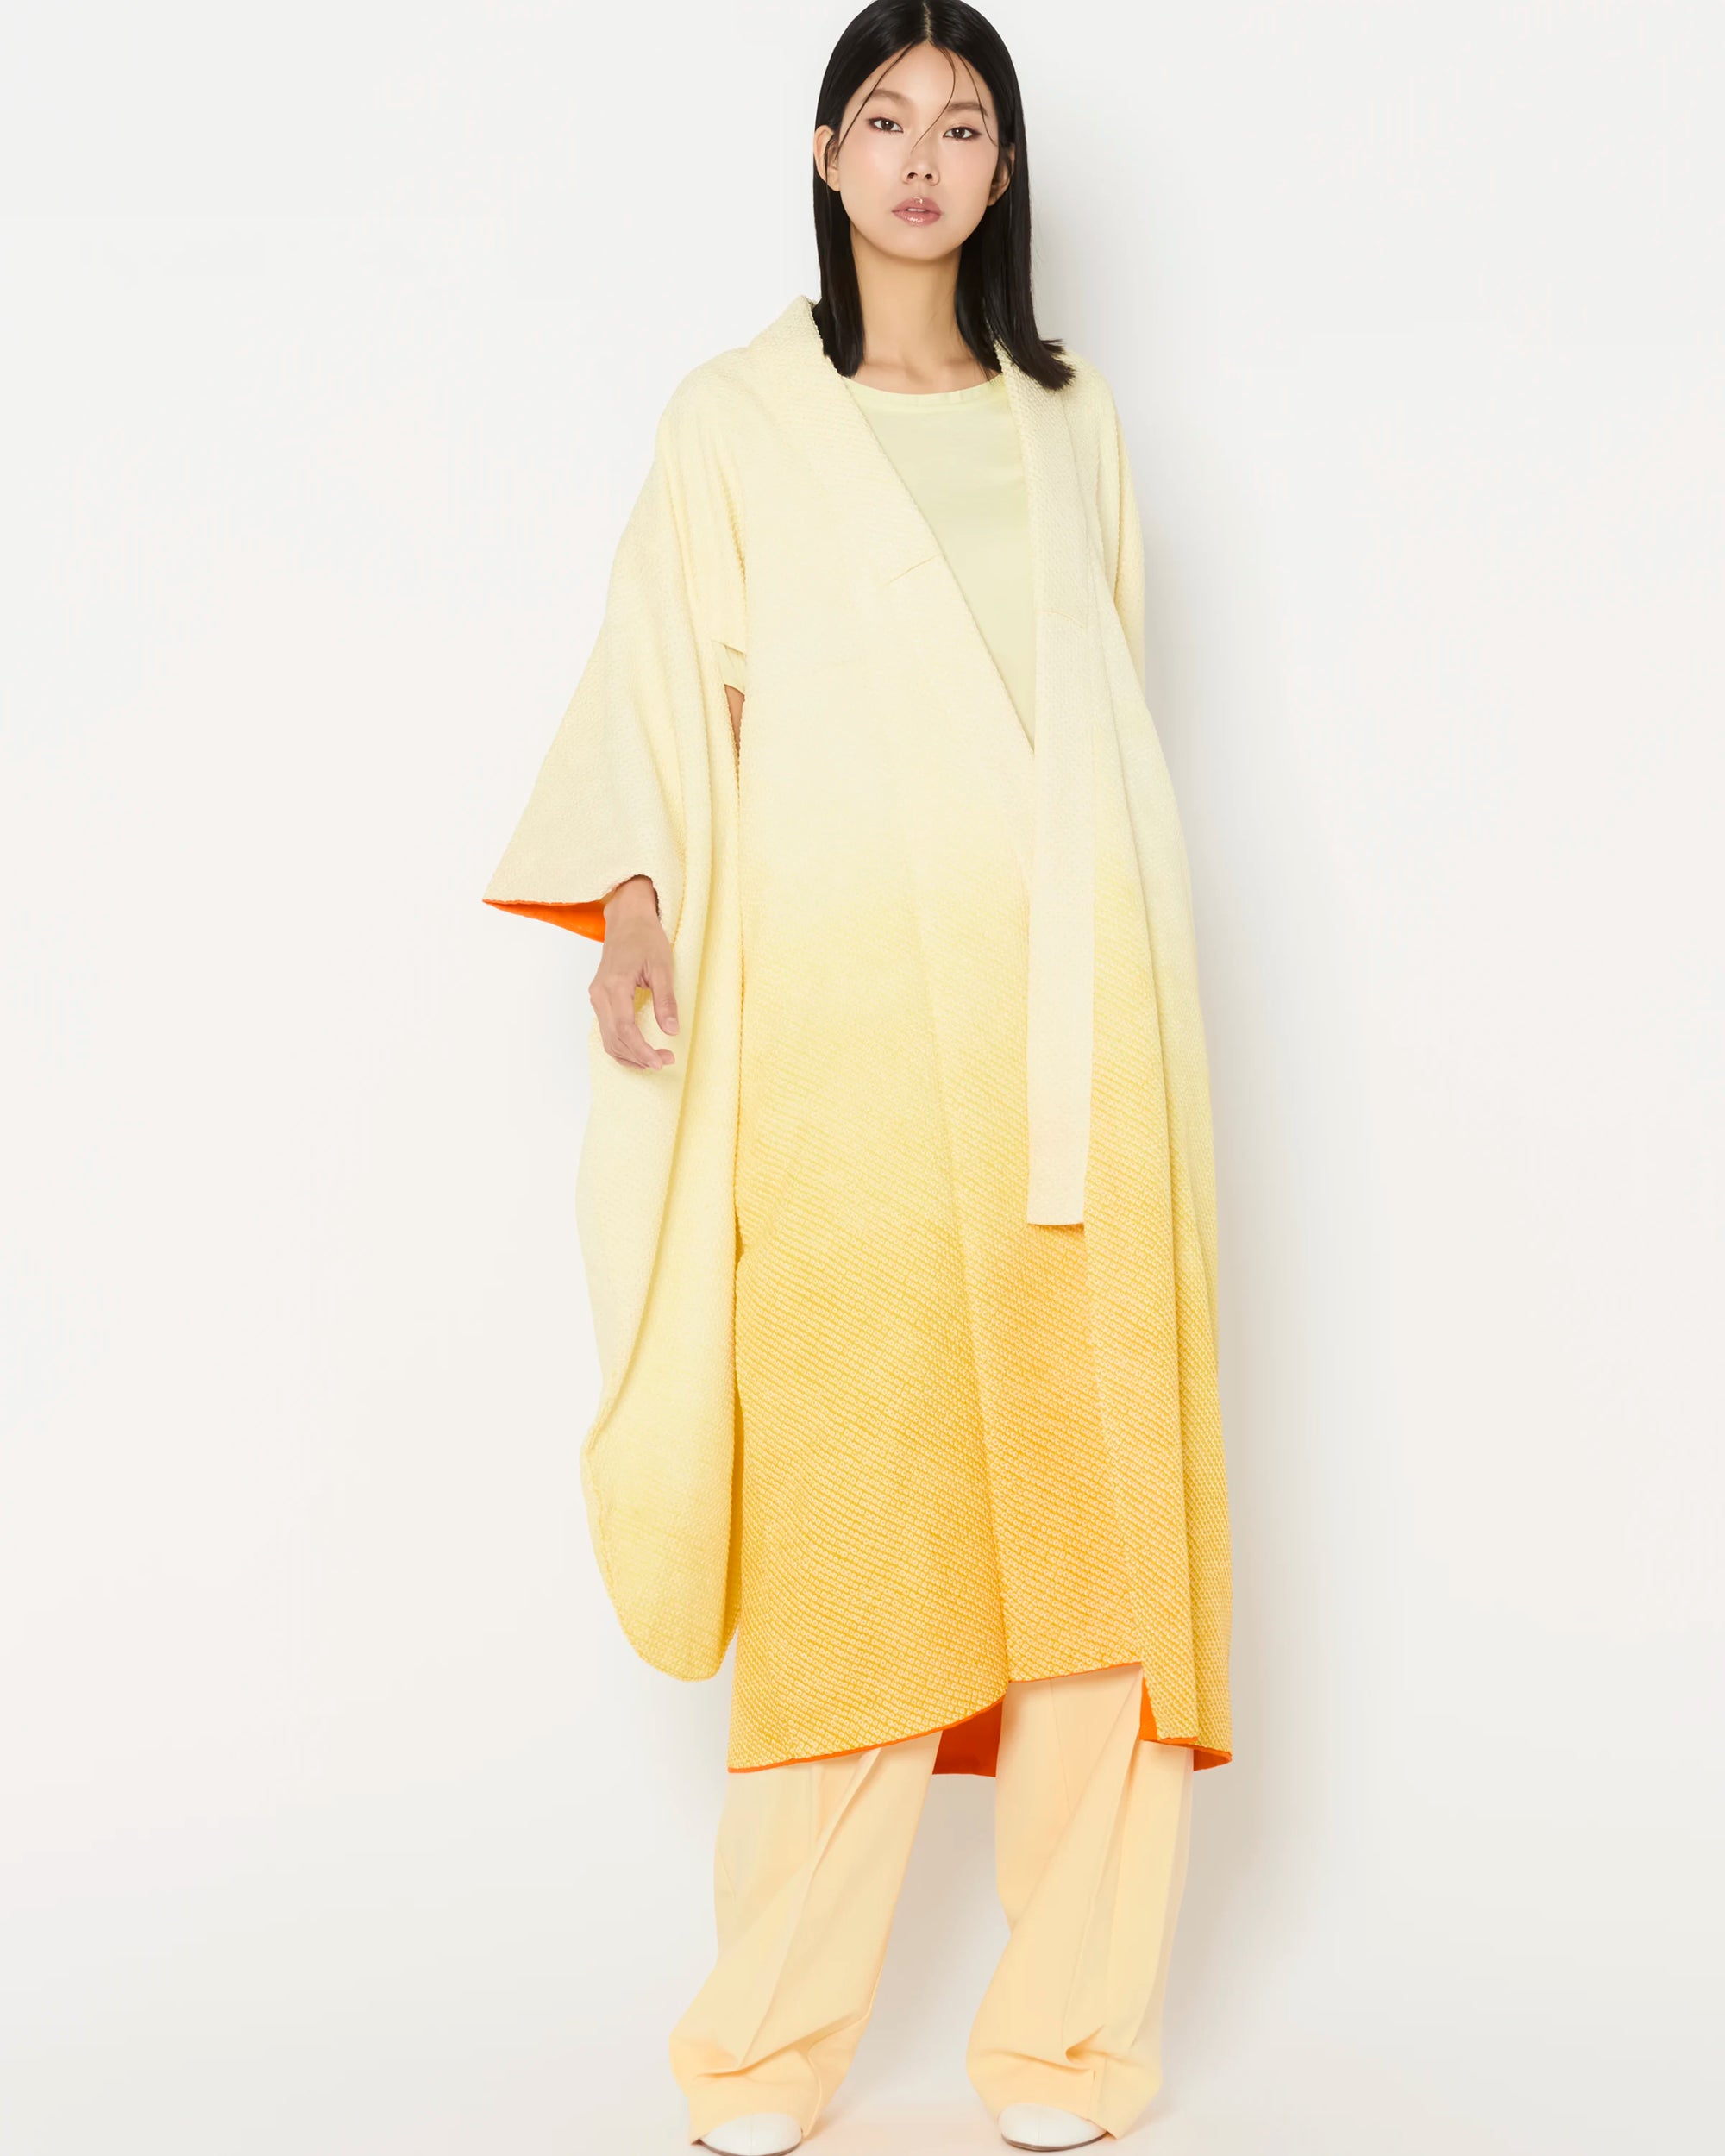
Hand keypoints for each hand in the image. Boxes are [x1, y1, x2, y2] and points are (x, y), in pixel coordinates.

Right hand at [590, 877, 678, 1068]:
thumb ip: (665, 1000)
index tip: (661, 1061)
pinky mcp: (599, 998)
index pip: (624, 1028)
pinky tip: (639, 1051)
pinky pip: (606, 1030)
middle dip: (639, 1056)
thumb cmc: (645, 938)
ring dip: (629, 1055)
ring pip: (607, 1038)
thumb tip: (671, 1030)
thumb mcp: (662, 967)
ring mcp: (596, 997)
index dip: (641, 1050)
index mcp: (614, 985)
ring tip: (655, 1059)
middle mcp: (600, 993)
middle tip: (665, 1061)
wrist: (627, 920)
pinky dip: (621, 1046)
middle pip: (614, 1038)